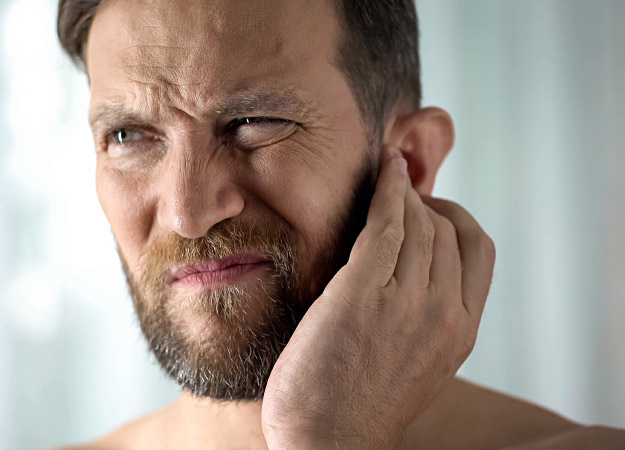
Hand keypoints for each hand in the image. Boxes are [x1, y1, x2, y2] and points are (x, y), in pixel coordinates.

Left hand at [261, 146, 495, 449]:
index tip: (432, 209)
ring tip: (389, 180)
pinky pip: (386, 223)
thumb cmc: (361, 403)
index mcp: (462, 331)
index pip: (479, 250)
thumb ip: (428, 316)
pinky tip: (383, 173)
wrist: (327, 441)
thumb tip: (420, 269)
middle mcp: (444, 313)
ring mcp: (406, 302)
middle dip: (424, 203)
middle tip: (400, 193)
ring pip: (418, 222)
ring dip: (404, 194)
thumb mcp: (418, 361)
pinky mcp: (362, 293)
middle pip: (446, 230)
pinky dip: (389, 190)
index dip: (457, 218)